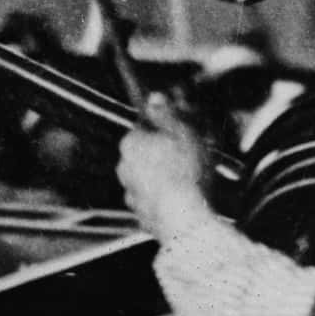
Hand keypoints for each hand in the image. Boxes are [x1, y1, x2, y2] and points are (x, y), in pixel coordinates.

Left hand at [119, 93, 224, 246]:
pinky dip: (165, 200)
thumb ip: (166, 113)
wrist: (184, 217)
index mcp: (131, 144)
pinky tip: (183, 200)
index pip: (142, 129)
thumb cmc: (185, 173)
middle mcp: (124, 169)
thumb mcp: (183, 131)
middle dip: (163, 155)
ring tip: (190, 180)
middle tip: (190, 156)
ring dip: (164, 178)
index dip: (163, 131)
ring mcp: (131, 195)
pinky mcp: (142, 217)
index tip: (180, 134)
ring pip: (147, 180)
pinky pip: (154, 203)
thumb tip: (155, 98)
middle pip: (144, 155)